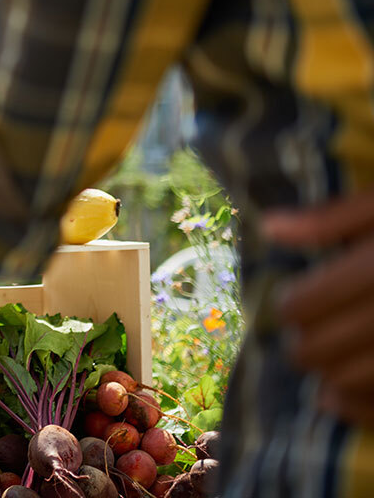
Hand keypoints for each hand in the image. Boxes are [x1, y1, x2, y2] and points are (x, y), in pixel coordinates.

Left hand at [263, 192, 373, 426]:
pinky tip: (343, 395)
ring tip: (333, 357)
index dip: (291, 305)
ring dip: (330, 373)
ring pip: (345, 382)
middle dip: (305, 342)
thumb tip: (270, 227)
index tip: (297, 300)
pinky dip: (359, 407)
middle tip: (310, 332)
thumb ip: (329, 221)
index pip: (301, 306)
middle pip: (315, 349)